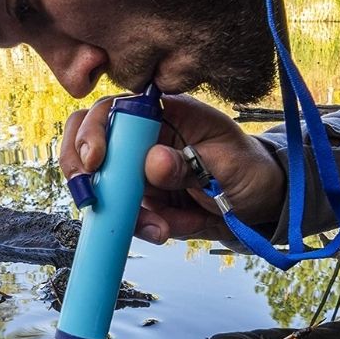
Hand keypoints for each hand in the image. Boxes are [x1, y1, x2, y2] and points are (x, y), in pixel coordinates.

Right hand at [59, 94, 284, 243]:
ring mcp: (137, 168)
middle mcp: (143, 137)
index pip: (115, 109)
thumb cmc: (247, 169)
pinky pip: (124, 214)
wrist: (257, 203)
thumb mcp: (227, 165)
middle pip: (88, 140)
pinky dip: (141, 227)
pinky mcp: (141, 198)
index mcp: (165, 113)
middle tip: (91, 198)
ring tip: (162, 228)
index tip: (95, 161)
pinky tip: (168, 229)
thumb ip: (190, 163)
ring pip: (102, 185)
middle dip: (82, 169)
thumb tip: (153, 161)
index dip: (96, 130)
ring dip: (123, 212)